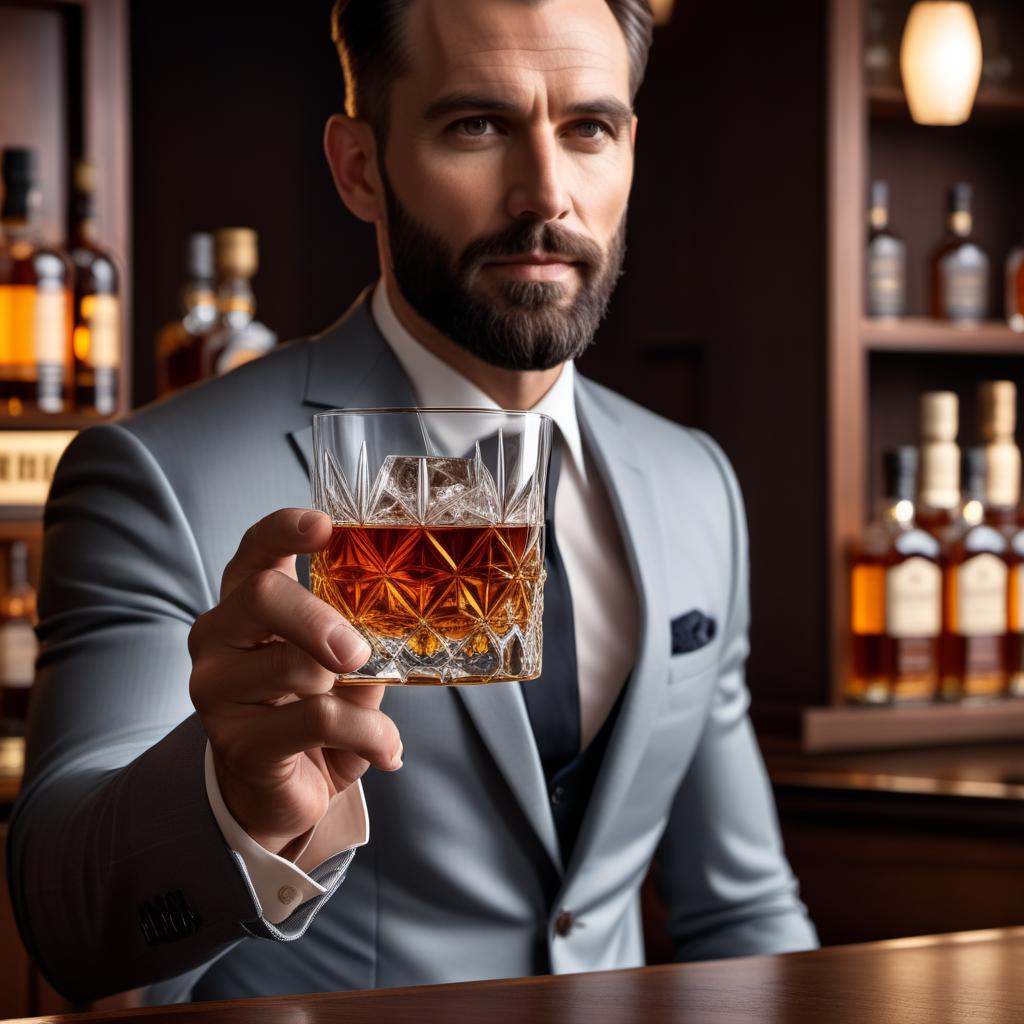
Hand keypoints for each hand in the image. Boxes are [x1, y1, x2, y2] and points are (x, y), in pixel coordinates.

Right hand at [188, 508, 400, 854]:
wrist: (283, 790)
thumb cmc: (313, 709)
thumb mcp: (343, 665)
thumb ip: (359, 637)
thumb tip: (395, 623)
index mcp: (248, 602)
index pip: (256, 550)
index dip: (285, 530)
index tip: (324, 527)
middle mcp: (219, 635)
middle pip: (262, 596)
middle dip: (320, 619)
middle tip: (358, 653)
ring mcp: (217, 688)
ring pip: (293, 666)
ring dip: (356, 696)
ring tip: (373, 720)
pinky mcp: (235, 740)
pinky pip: (314, 721)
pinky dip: (366, 736)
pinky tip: (385, 752)